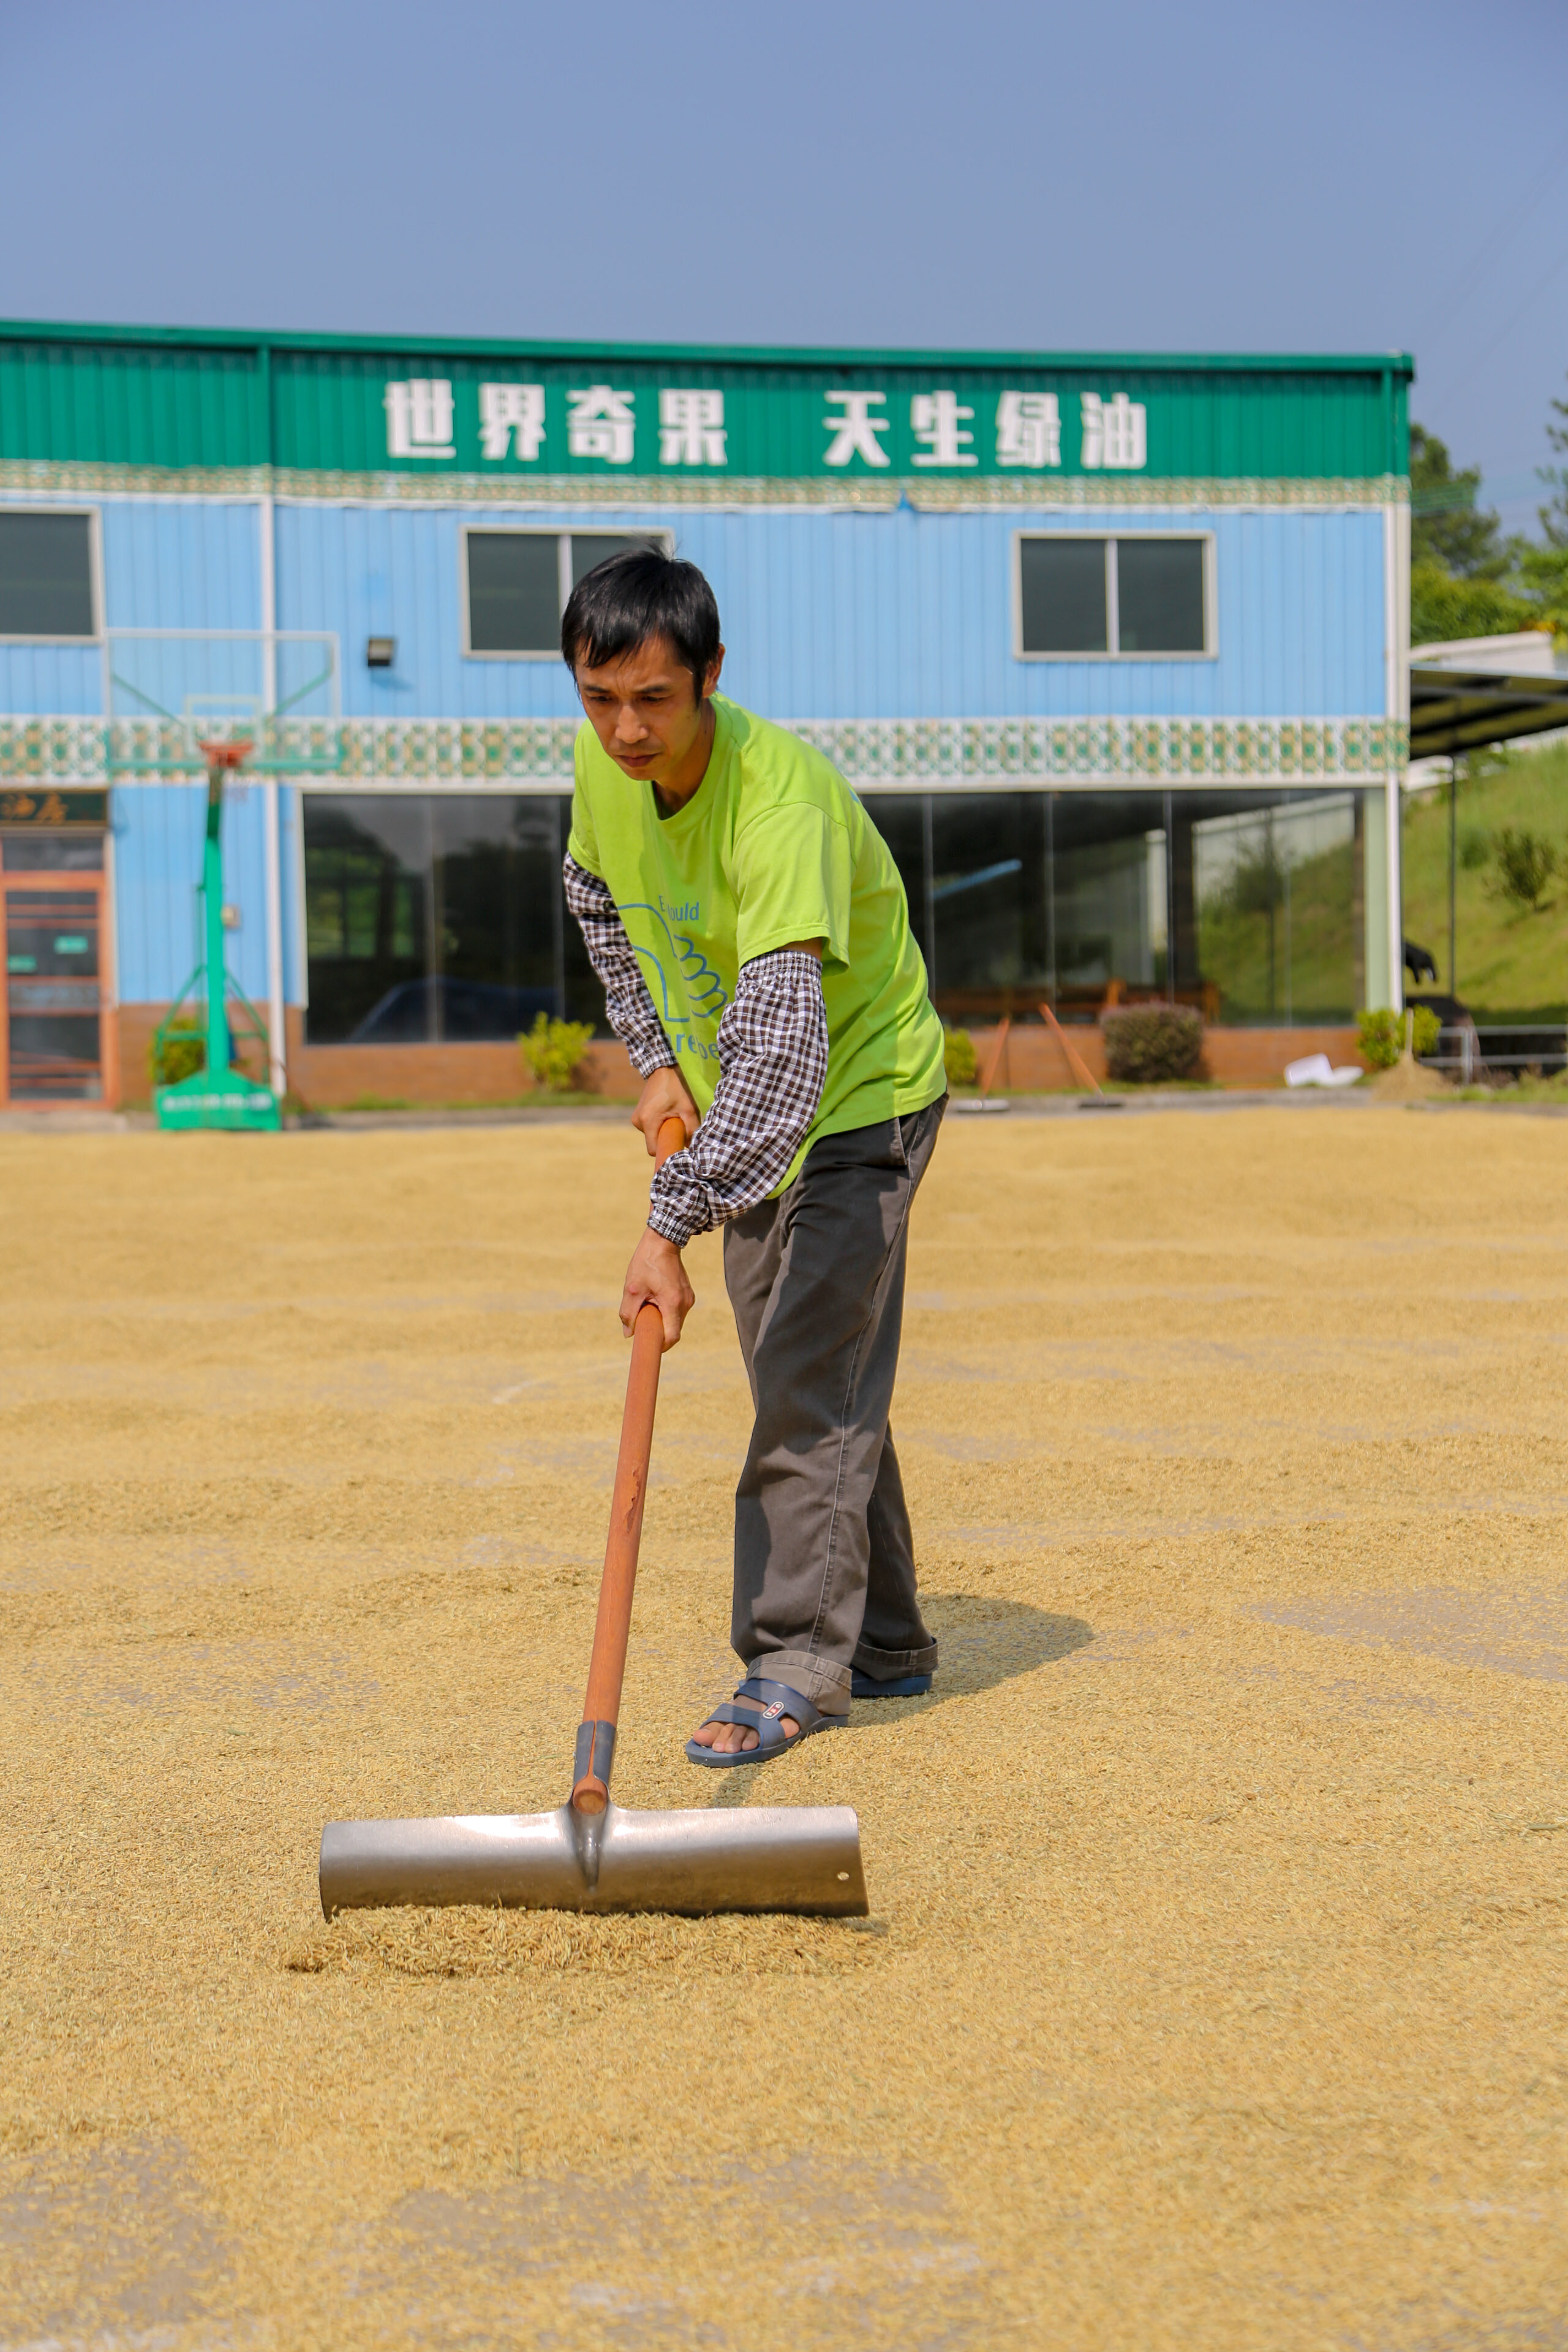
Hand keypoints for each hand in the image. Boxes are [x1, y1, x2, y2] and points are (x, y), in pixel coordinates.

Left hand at [620, 1227, 694, 1350]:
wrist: (663, 1242)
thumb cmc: (646, 1263)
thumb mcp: (632, 1289)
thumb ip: (628, 1313)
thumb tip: (628, 1334)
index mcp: (673, 1303)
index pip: (672, 1337)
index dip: (661, 1346)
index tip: (649, 1345)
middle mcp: (685, 1303)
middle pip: (674, 1330)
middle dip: (659, 1332)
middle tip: (642, 1325)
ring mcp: (688, 1298)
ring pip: (676, 1321)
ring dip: (662, 1321)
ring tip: (647, 1308)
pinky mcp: (687, 1293)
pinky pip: (677, 1311)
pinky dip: (666, 1312)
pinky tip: (654, 1300)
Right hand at [631, 1066, 698, 1157]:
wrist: (665, 1068)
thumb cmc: (678, 1087)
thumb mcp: (689, 1109)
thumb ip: (691, 1130)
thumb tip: (690, 1147)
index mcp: (648, 1121)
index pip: (654, 1150)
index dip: (666, 1150)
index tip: (678, 1144)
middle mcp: (638, 1121)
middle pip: (654, 1142)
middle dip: (666, 1138)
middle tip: (679, 1124)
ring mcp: (636, 1117)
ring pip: (652, 1134)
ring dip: (663, 1130)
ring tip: (673, 1115)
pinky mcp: (638, 1113)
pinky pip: (650, 1127)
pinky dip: (659, 1124)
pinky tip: (667, 1112)